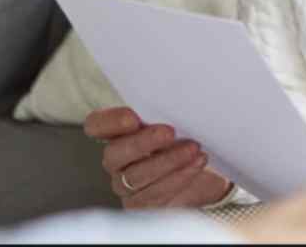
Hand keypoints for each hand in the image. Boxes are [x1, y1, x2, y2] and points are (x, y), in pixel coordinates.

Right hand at [84, 106, 230, 208]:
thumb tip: (182, 99)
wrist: (207, 177)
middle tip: (170, 132)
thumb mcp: (179, 124)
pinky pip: (155, 193)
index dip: (109, 121)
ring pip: (136, 176)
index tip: (132, 117)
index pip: (97, 125)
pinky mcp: (142, 205)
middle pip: (115, 153)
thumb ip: (169, 113)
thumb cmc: (187, 143)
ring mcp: (126, 185)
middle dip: (143, 142)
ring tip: (193, 149)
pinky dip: (179, 176)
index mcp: (119, 134)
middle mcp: (117, 160)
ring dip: (168, 161)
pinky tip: (197, 163)